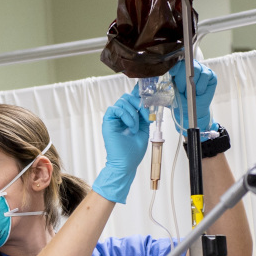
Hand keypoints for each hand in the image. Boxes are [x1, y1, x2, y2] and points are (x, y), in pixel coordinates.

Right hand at [91, 86, 148, 203]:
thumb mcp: (144, 130)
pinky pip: (116, 109)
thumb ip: (144, 116)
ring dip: (133, 113)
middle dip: (138, 102)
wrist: (125, 164)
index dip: (138, 93)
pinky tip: (130, 126)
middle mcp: (120, 116)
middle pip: (127, 97)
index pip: (131, 99)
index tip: (147, 91)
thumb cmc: (133, 151)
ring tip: (135, 128)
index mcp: (128, 117)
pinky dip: (126, 115)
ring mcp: (113, 118)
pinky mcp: (108, 122)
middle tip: (145, 115)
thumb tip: (147, 103)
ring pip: (122, 101)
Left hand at [169, 59, 216, 134]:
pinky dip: (201, 86)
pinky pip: (206, 75)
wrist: (193, 110)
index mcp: (179, 70)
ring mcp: (201, 70)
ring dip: (193, 84)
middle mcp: (191, 68)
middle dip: (184, 79)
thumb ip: (168, 89)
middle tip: (183, 91)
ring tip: (191, 94)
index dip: (176, 67)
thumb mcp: (172, 96)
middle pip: (188, 65)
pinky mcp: (210, 75)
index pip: (178, 63)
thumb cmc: (182, 102)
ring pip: (197, 70)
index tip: (173, 73)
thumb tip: (161, 85)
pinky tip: (199, 92)